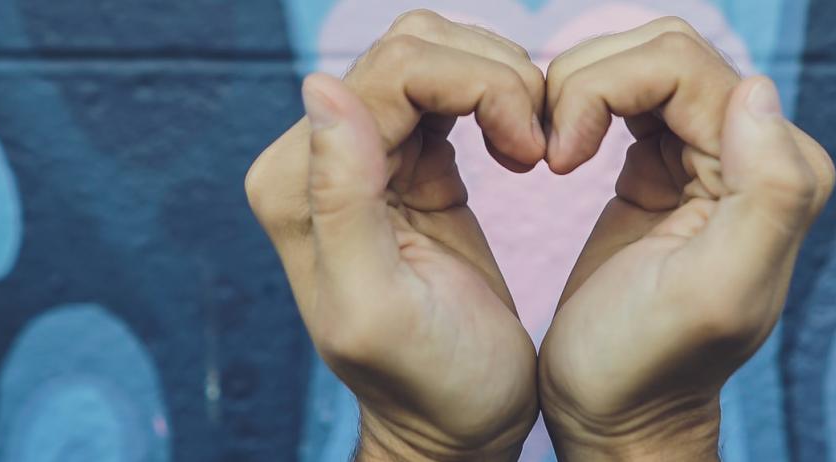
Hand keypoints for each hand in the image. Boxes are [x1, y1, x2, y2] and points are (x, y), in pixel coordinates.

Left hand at [245, 10, 546, 460]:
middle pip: (411, 49)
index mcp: (297, 184)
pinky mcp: (410, 159)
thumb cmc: (433, 383)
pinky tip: (523, 148)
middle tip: (538, 148)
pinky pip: (451, 86)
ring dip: (499, 82)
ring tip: (534, 149)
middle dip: (492, 77)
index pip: (389, 71)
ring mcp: (363, 154)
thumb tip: (319, 86)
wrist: (458, 423)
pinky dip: (498, 99)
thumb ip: (345, 197)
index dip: (477, 85)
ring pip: (433, 55)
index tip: (530, 151)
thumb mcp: (383, 304)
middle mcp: (317, 158)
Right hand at [537, 17, 835, 460]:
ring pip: (637, 62)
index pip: (683, 64)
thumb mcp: (715, 290)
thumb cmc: (650, 362)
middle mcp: (756, 149)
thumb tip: (757, 89)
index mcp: (779, 170)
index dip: (603, 90)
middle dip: (585, 83)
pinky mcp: (662, 160)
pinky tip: (554, 154)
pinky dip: (577, 105)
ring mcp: (709, 150)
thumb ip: (767, 192)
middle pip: (659, 51)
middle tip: (546, 155)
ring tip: (546, 155)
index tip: (558, 161)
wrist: (617, 410)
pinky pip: (622, 91)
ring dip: (576, 92)